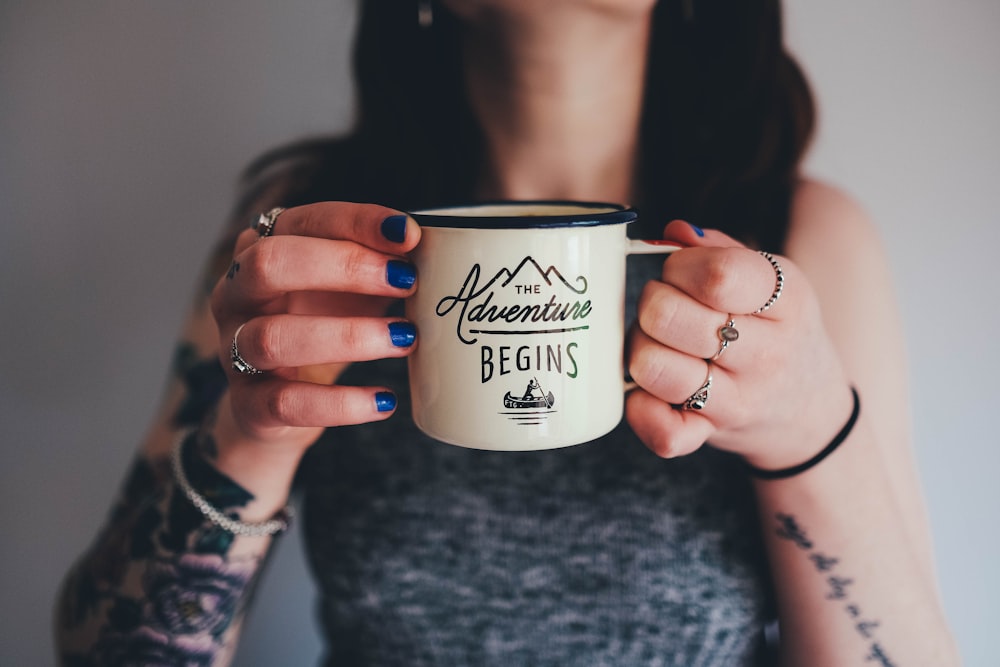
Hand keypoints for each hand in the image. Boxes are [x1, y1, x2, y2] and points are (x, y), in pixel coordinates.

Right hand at [209, 202, 420, 454]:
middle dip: (344, 266)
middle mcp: (235, 295)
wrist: (272, 406)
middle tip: (406, 280)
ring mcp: (233, 350)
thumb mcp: (348, 290)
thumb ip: (380, 267)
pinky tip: (385, 401)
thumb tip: (433, 250)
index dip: (356, 222)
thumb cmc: (318, 328)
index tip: (408, 233)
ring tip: (405, 339)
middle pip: (270, 264)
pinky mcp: (247, 404)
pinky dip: (342, 403)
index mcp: (261, 251)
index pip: (303, 221)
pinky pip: (286, 403)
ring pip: (273, 336)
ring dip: (347, 335)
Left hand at [626, 220, 854, 469]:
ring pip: (651, 367)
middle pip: (668, 316)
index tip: (680, 273)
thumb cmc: (776, 331)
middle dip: (651, 304)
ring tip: (659, 345)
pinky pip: (661, 430)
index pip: (716, 276)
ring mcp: (738, 400)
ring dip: (640, 349)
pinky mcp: (709, 434)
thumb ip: (719, 250)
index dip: (678, 267)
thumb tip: (673, 232)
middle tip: (666, 310)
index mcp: (785, 299)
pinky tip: (650, 391)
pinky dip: (641, 410)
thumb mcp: (770, 281)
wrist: (810, 409)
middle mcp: (766, 353)